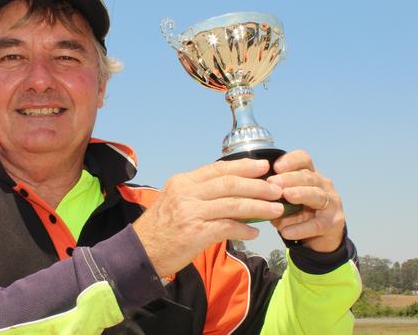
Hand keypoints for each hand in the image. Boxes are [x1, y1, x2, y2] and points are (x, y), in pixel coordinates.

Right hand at [133, 158, 283, 276]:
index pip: (218, 169)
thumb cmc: (160, 228)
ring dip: (258, 207)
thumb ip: (199, 192)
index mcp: (182, 182)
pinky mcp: (195, 233)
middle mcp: (186, 193)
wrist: (140, 252)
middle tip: (277, 189)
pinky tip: (254, 232)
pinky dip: (243, 229)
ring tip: (275, 210)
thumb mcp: (175, 200)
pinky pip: (227, 227)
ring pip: (233, 204)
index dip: (243, 166)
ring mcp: (190, 212)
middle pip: (229, 184)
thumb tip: (231, 189)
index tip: (263, 166)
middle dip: (257, 186)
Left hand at [267, 150, 345, 252]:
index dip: (290, 160)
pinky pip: (317, 224)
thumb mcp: (284, 200)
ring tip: (286, 196)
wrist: (319, 236)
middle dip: (289, 178)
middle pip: (308, 176)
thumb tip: (255, 194)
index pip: (303, 159)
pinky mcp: (333, 222)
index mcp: (309, 174)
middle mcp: (322, 184)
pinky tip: (286, 231)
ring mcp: (331, 202)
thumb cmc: (297, 212)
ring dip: (300, 194)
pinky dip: (301, 228)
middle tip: (272, 182)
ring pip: (316, 195)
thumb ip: (273, 194)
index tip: (274, 166)